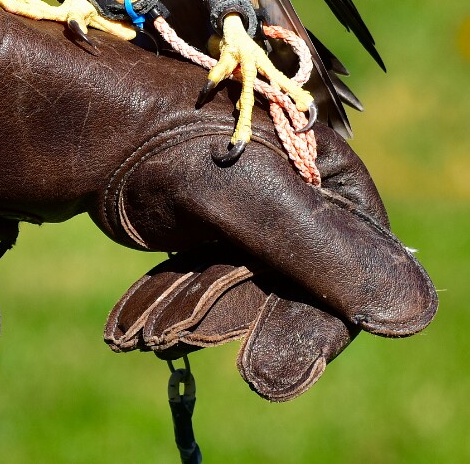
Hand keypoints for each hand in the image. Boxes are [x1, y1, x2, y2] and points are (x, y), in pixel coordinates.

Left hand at [103, 118, 435, 399]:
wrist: (92, 128)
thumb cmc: (170, 143)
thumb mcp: (253, 193)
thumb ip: (324, 248)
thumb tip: (408, 311)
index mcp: (330, 178)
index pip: (354, 274)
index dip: (312, 327)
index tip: (261, 372)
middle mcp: (305, 200)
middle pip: (299, 290)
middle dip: (236, 319)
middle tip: (180, 338)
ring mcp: (259, 219)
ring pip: (249, 296)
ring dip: (198, 316)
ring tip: (149, 327)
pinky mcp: (218, 234)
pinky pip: (214, 288)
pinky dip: (179, 307)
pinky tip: (139, 324)